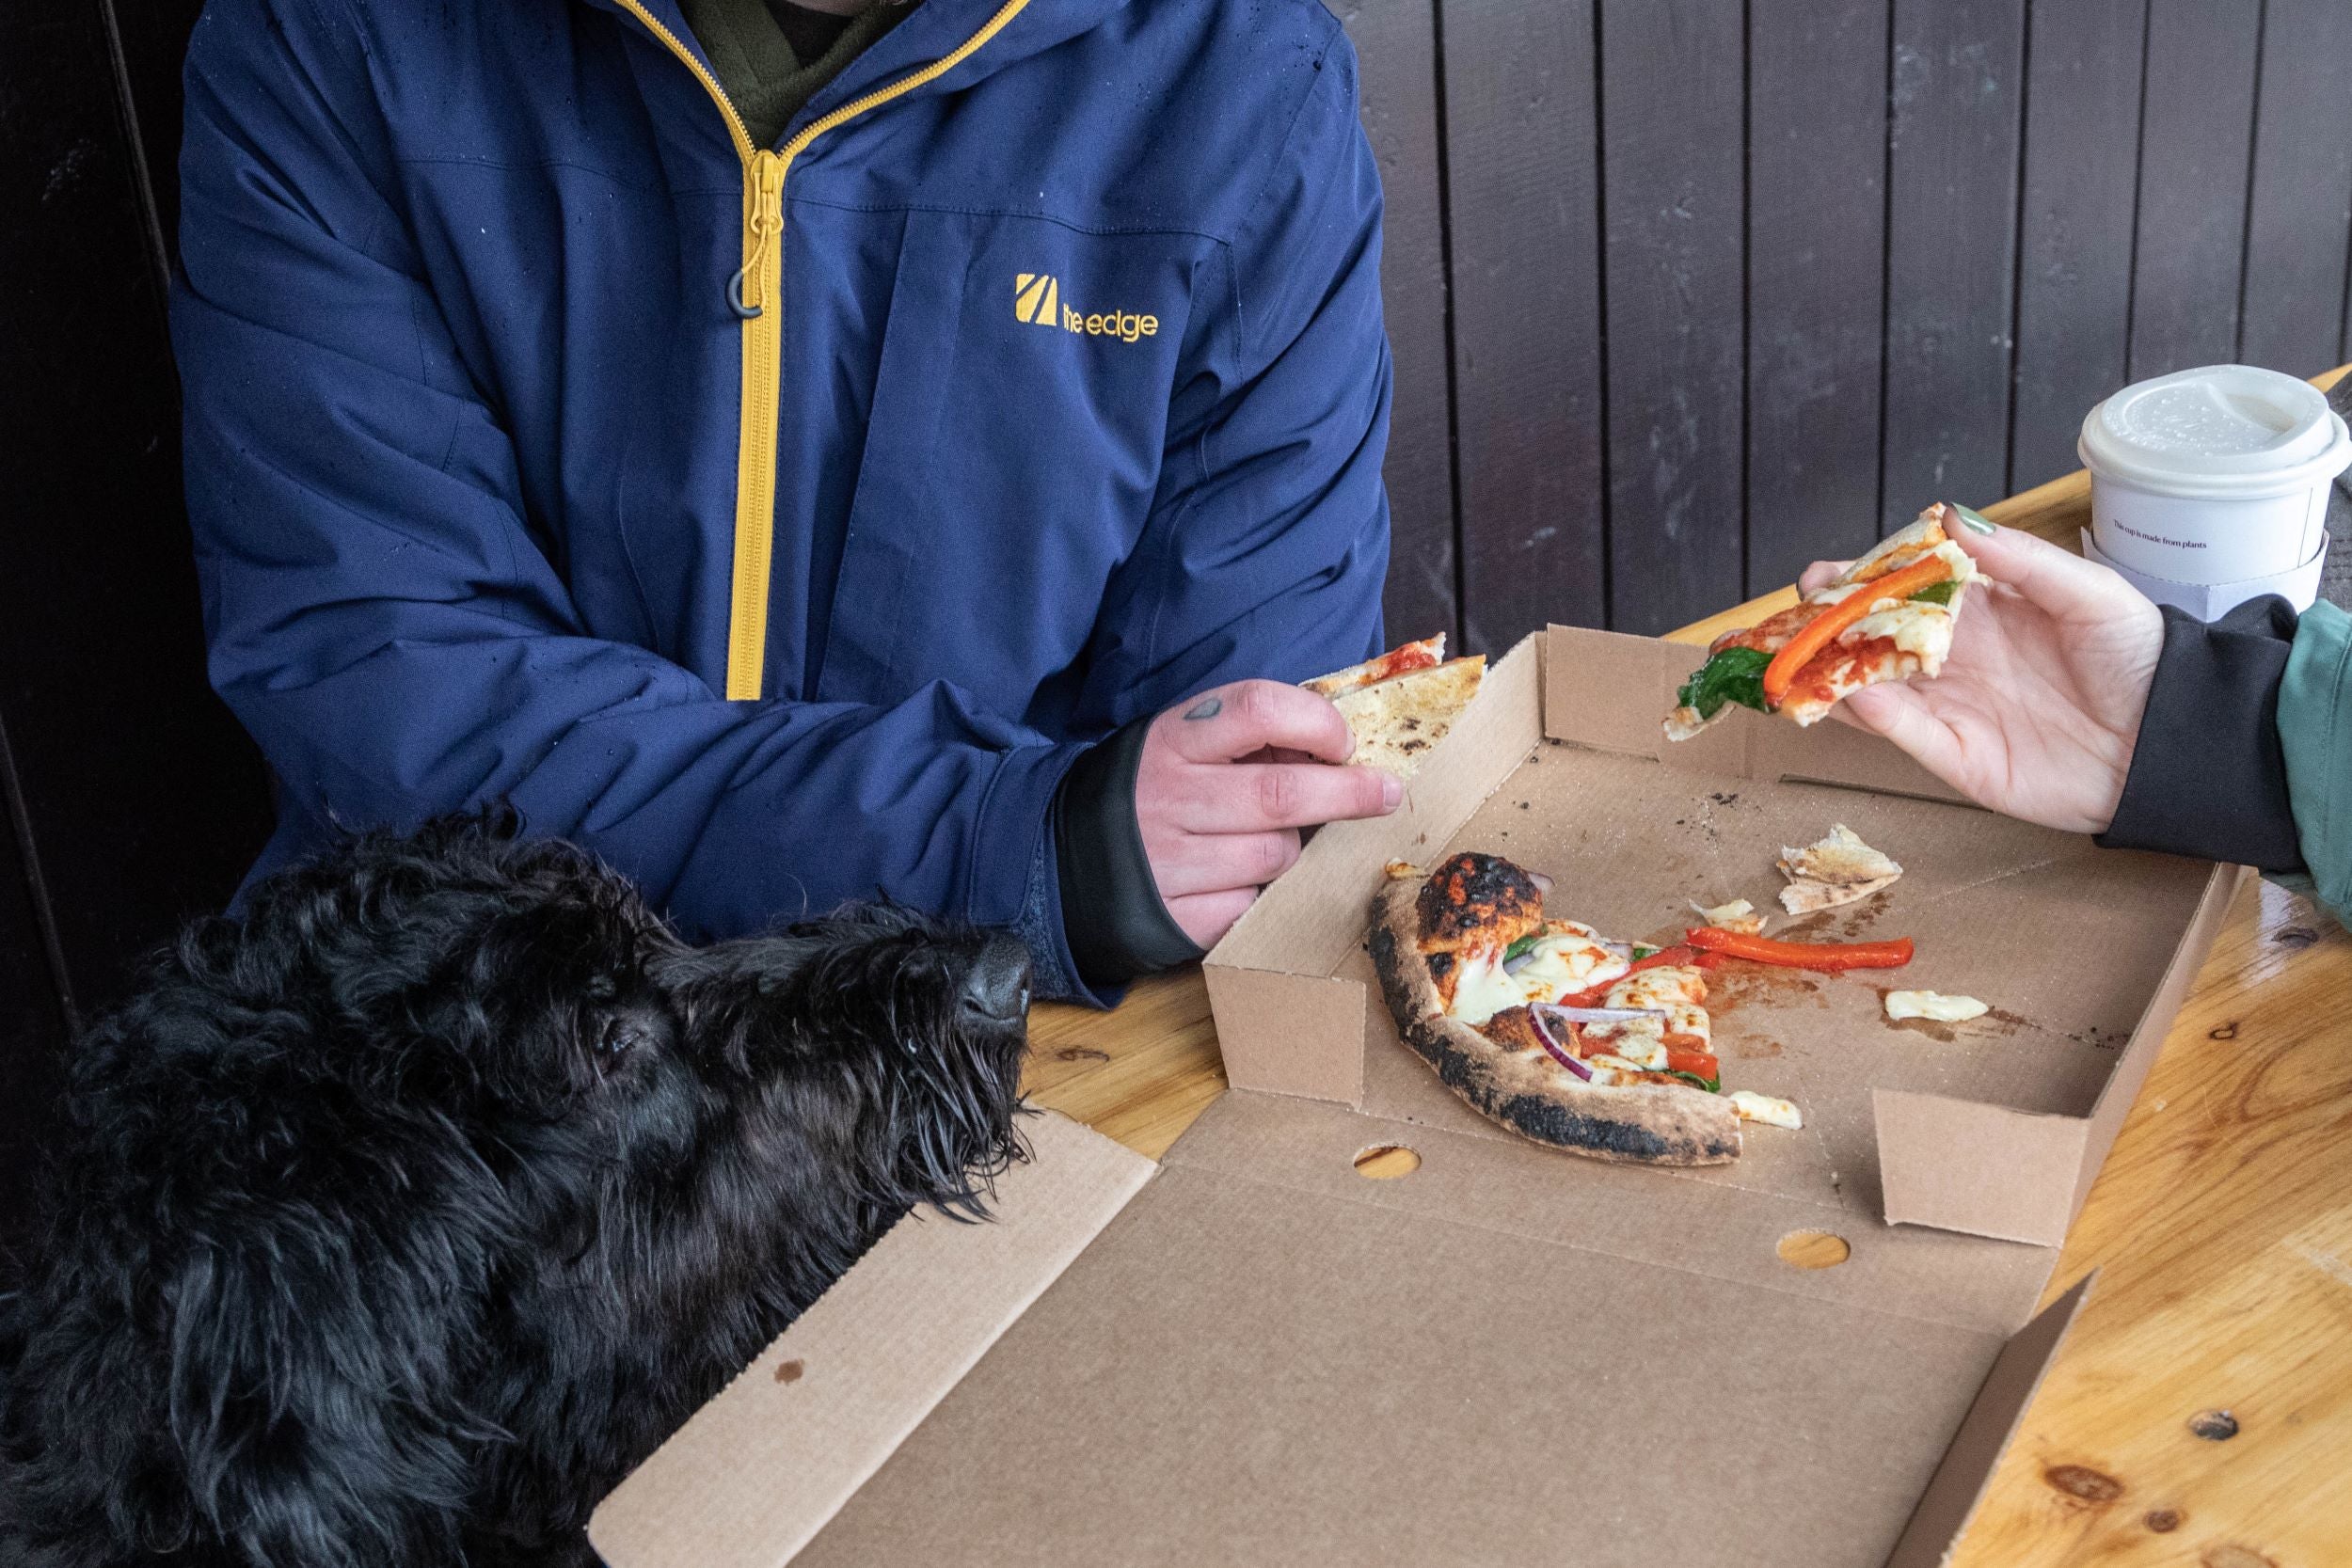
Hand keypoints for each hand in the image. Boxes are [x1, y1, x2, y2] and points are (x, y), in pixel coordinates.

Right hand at [1135, 680, 1402, 946]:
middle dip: (1348, 793)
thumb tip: (1336, 748)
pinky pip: (1250, 906)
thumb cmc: (1148, 790)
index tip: (1344, 742)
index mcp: (1174, 739)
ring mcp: (1169, 861)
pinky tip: (1240, 880)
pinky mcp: (1174, 916)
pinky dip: (1260, 894)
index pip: (1258, 709)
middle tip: (1384, 793)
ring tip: (1272, 840)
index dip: (1315, 722)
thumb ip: (1246, 739)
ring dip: (1293, 850)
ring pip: (1275, 856)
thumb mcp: (1181, 743)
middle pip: (1282, 793)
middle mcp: (1169, 796)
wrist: (1063, 859)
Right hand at [1797, 522, 2163, 834]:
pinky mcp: (1955, 756)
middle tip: (1799, 613)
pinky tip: (1850, 694)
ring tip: (1796, 656)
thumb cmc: (2138, 659)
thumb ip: (2017, 558)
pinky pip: (1903, 733)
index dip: (1860, 579)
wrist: (2170, 742)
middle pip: (1872, 639)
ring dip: (1831, 672)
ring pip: (1871, 686)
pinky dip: (1871, 715)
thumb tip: (1950, 517)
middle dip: (1828, 625)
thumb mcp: (2087, 593)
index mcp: (1981, 611)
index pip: (1903, 589)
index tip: (1826, 573)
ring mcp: (1950, 707)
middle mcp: (1954, 658)